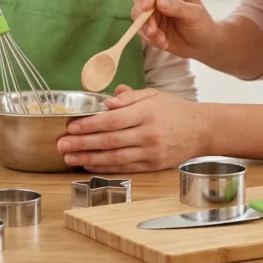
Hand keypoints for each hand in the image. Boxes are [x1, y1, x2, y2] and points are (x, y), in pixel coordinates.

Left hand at [55, 86, 205, 172]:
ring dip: (89, 158)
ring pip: (114, 157)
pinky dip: (104, 167)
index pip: (112, 120)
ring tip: (69, 157)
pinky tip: (89, 164)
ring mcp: (151, 152)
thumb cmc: (173, 110)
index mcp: (146, 112)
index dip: (89, 125)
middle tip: (61, 145)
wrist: (201, 130)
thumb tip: (106, 101)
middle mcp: (148, 134)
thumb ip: (128, 97)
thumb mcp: (153, 95)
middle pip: (109, 141)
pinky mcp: (153, 166)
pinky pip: (125, 168)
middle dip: (82, 143)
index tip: (70, 127)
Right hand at [133, 0, 214, 60]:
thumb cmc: (202, 25)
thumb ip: (178, 7)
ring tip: (161, 40)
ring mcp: (153, 11)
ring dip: (146, 29)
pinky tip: (163, 43)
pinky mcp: (149, 25)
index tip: (147, 7)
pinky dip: (149, 38)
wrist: (202, 45)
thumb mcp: (195, 14)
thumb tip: (159, 1)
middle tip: (151, 30)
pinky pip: (141, 29)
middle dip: (142, 14)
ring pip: (137, 14)